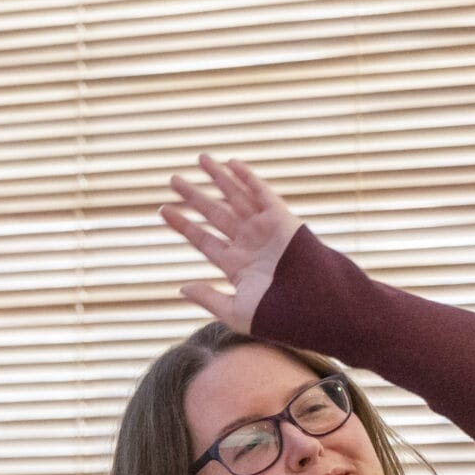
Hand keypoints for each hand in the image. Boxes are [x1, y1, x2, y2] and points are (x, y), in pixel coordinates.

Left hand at [159, 155, 302, 332]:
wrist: (311, 307)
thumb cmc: (276, 315)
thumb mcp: (236, 311)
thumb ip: (208, 298)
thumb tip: (181, 288)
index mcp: (235, 264)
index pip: (202, 238)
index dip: (183, 224)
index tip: (163, 210)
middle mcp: (248, 242)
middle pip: (215, 214)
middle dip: (195, 196)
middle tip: (173, 180)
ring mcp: (265, 229)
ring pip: (236, 198)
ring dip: (219, 178)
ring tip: (201, 159)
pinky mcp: (282, 218)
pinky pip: (262, 194)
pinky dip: (248, 179)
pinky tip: (232, 164)